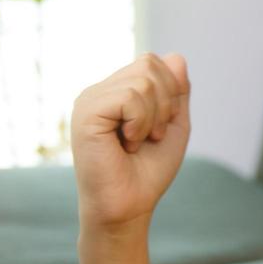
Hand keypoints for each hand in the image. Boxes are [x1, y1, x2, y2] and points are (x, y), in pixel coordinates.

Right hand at [71, 52, 190, 232]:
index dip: (171, 92)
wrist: (129, 207)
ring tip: (135, 143)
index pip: (153, 62)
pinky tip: (126, 144)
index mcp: (116, 91)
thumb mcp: (172, 125)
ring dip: (152, 118)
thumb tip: (176, 57)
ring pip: (143, 81)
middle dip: (165, 103)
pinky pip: (129, 98)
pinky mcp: (85, 113)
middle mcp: (99, 91)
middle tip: (149, 136)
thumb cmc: (147, 172)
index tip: (157, 128)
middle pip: (149, 64)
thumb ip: (177, 91)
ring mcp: (89, 100)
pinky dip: (140, 123)